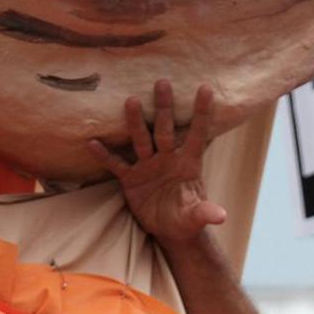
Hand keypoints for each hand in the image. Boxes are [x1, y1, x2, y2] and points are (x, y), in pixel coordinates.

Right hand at [87, 80, 227, 245]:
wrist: (168, 231)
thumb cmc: (186, 220)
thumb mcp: (195, 218)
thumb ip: (204, 213)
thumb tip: (220, 216)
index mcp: (188, 164)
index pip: (197, 135)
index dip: (202, 114)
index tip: (207, 88)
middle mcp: (168, 159)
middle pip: (165, 129)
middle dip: (164, 108)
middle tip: (163, 83)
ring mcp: (148, 166)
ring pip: (141, 139)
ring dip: (136, 122)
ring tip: (132, 101)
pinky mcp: (131, 178)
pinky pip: (117, 164)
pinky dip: (105, 156)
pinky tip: (93, 143)